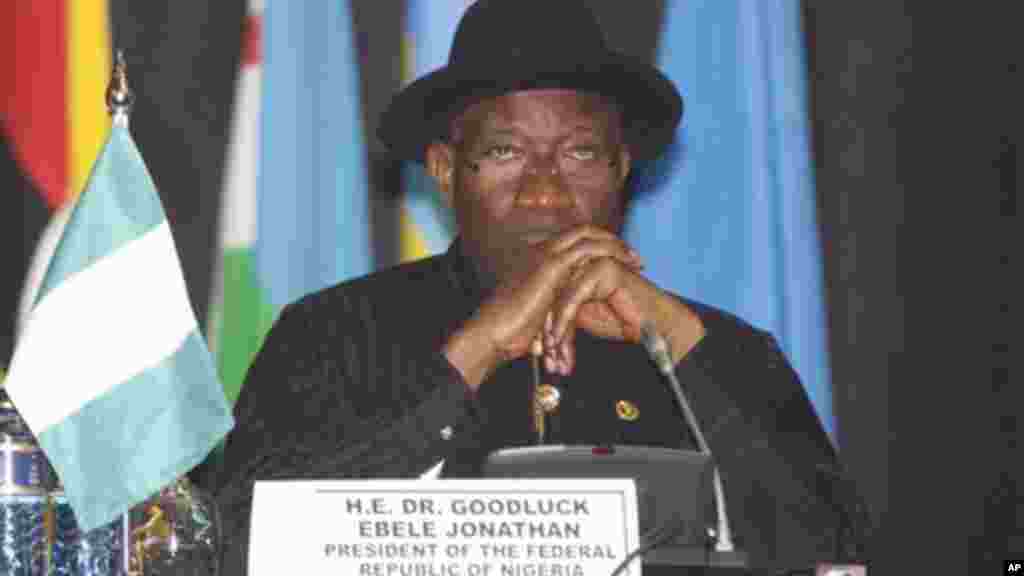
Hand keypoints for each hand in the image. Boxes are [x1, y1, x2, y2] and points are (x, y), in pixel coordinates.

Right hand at [443, 226, 641, 388]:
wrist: (492, 333)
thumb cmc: (508, 330)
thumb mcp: (536, 310)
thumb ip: (551, 302)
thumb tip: (566, 312)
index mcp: (535, 258)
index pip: (572, 241)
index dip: (597, 246)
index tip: (618, 260)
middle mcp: (540, 250)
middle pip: (583, 231)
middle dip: (611, 240)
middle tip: (633, 256)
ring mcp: (544, 254)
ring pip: (588, 235)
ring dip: (615, 245)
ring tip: (635, 260)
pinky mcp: (551, 265)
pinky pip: (587, 249)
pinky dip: (608, 253)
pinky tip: (622, 264)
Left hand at [540, 256, 704, 374]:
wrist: (654, 326)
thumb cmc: (622, 321)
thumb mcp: (582, 317)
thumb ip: (561, 309)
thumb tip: (538, 319)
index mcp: (577, 268)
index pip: (552, 295)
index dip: (543, 324)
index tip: (540, 352)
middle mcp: (583, 261)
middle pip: (554, 294)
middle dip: (547, 328)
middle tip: (544, 356)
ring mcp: (593, 261)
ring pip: (561, 296)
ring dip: (554, 328)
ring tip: (551, 353)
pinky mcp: (603, 267)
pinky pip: (574, 296)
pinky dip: (563, 320)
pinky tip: (558, 338)